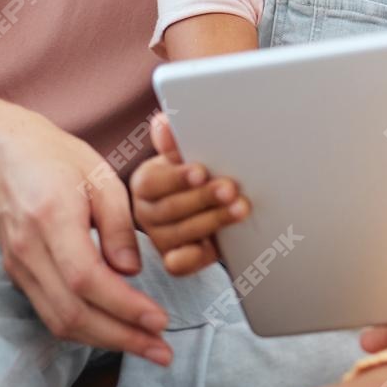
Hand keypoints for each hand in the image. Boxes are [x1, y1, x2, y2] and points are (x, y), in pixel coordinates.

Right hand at [0, 103, 170, 364]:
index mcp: (50, 219)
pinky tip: (117, 330)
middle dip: (121, 337)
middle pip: (72, 312)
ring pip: (60, 321)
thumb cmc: (57, 158)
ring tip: (147, 347)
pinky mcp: (18, 276)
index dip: (124, 306)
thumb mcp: (101, 176)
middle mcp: (28, 250)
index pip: (86, 279)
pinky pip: (52, 314)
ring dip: (106, 340)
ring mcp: (18, 267)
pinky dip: (87, 329)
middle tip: (163, 351)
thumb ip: (119, 226)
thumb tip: (133, 273)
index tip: (160, 320)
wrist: (2, 155)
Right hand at [133, 110, 249, 275]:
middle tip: (231, 189)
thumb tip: (163, 123)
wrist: (210, 203)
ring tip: (240, 209)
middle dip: (204, 198)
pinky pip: (178, 264)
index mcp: (146, 182)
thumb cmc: (198, 174)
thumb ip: (176, 142)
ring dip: (212, 221)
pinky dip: (193, 257)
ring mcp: (160, 237)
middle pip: (170, 209)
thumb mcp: (188, 155)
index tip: (201, 171)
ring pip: (179, 234)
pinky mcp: (175, 259)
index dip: (177, 178)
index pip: (154, 182)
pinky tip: (213, 247)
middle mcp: (147, 212)